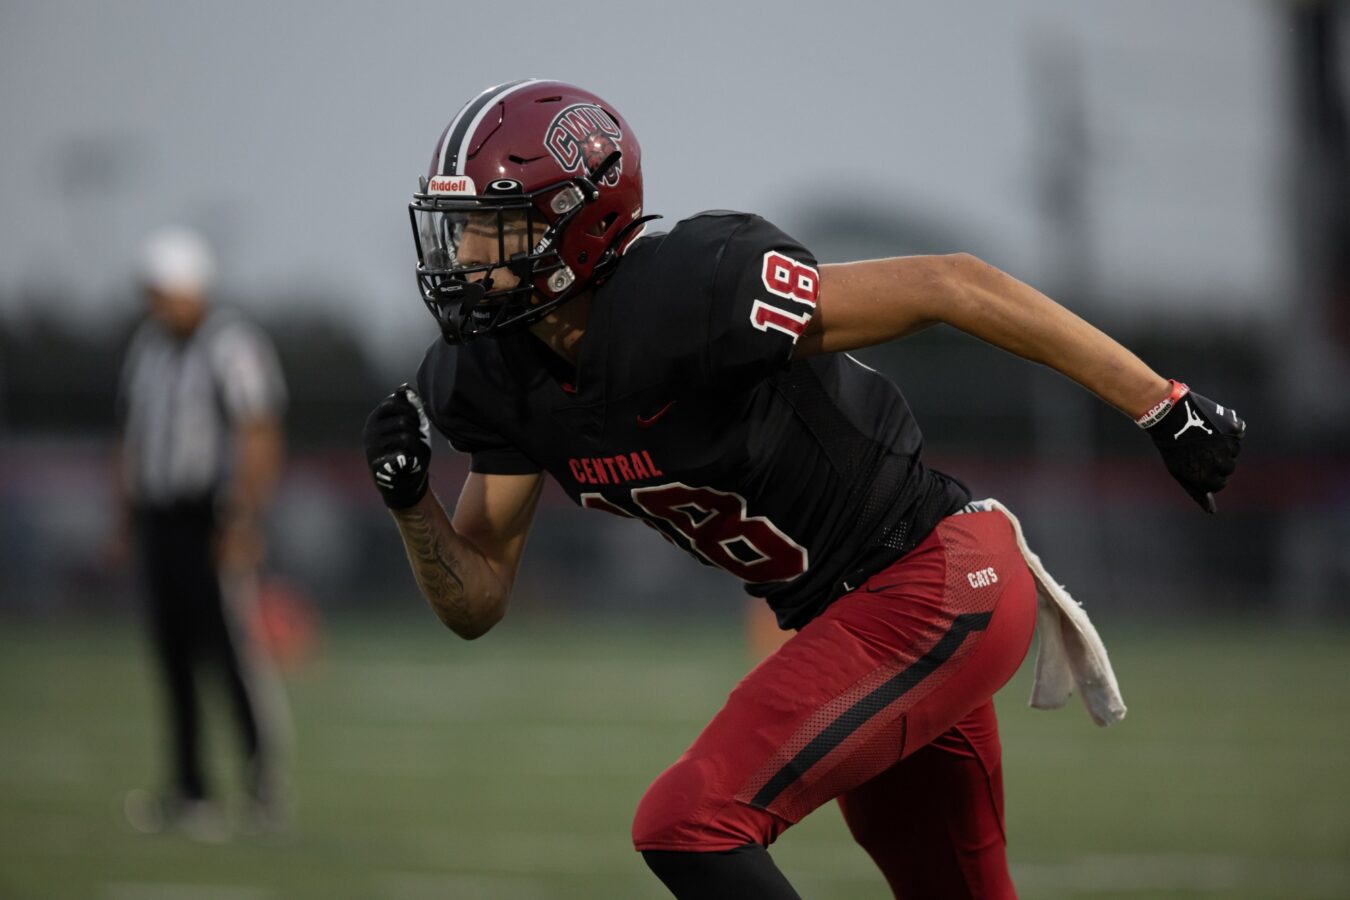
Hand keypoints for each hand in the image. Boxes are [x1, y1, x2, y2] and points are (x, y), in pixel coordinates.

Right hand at [363, 384, 431, 508]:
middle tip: (416, 441)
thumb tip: (404, 386)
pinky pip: (402, 454)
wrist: (406, 483)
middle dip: (416, 430)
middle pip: (403, 420)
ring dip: (417, 446)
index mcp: (376, 418)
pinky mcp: (378, 465)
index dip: (412, 410)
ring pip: (405, 437)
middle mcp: (369, 431)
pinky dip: (411, 458)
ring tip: (414, 452)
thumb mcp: (413, 425)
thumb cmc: (411, 450)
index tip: (417, 422)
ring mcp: (372, 448)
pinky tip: (409, 462)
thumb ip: (410, 406)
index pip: (394, 402)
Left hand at [1143, 383, 1244, 512]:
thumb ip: (1197, 490)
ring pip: (1234, 451)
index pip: (1219, 484)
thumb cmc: (1172, 446)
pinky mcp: (1234, 429)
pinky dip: (1229, 430)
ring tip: (1203, 435)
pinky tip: (1211, 424)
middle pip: (1228, 468)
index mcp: (1207, 478)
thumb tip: (1212, 511)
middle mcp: (1221, 464)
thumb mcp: (1179, 471)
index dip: (1207, 473)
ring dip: (1223, 445)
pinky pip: (1238, 434)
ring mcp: (1229, 446)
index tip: (1196, 463)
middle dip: (1217, 460)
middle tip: (1200, 448)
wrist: (1168, 415)